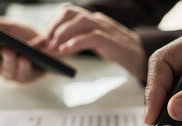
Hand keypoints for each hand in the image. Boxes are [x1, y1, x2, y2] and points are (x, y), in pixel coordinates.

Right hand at [0, 17, 44, 81]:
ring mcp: (7, 72)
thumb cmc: (26, 36)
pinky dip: (23, 66)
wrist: (48, 45)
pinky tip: (24, 58)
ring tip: (9, 50)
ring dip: (7, 59)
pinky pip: (21, 73)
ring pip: (3, 68)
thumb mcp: (12, 26)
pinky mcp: (22, 78)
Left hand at [30, 5, 146, 80]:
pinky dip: (76, 43)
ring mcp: (106, 28)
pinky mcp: (113, 41)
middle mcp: (98, 20)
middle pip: (70, 13)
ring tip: (52, 48)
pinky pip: (92, 37)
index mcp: (92, 20)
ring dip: (62, 34)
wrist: (143, 56)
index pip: (67, 14)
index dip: (51, 25)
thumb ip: (78, 41)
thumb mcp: (95, 43)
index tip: (38, 42)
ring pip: (80, 22)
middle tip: (43, 45)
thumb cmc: (118, 51)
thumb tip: (56, 48)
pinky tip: (65, 51)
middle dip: (53, 27)